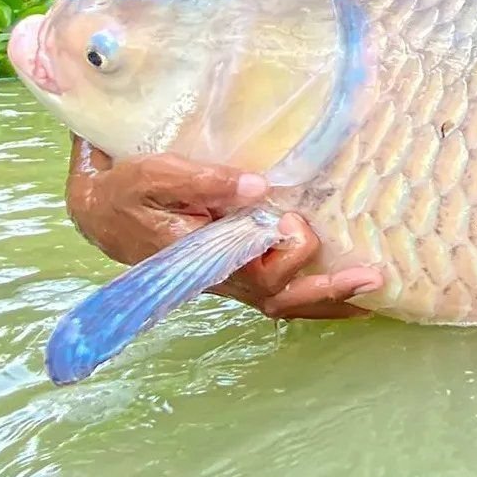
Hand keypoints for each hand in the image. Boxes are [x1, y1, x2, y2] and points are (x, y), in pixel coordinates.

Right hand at [64, 134, 381, 319]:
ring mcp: (233, 279)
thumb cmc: (128, 191)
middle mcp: (224, 277)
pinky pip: (282, 293)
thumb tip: (260, 187)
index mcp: (205, 259)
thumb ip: (204, 180)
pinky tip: (349, 294)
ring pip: (286, 301)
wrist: (101, 211)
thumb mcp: (156, 175)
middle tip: (372, 277)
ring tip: (376, 289)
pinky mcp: (239, 270)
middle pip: (281, 296)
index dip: (288, 257)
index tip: (295, 223)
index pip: (257, 273)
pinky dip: (316, 298)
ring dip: (330, 298)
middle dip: (328, 290)